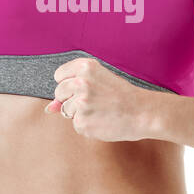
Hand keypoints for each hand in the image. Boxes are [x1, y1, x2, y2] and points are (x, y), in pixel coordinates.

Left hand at [44, 56, 158, 141]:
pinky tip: (102, 120)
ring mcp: (80, 103)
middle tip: (95, 100)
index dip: (70, 83)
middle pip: (59, 92)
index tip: (84, 88)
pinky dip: (87, 126)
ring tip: (101, 110)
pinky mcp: (82, 122)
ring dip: (79, 113)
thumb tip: (49, 108)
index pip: (59, 75)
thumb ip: (72, 90)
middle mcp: (81, 82)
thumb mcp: (99, 83)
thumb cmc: (123, 96)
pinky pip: (76, 125)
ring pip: (66, 110)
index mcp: (86, 67)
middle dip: (71, 99)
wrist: (143, 112)